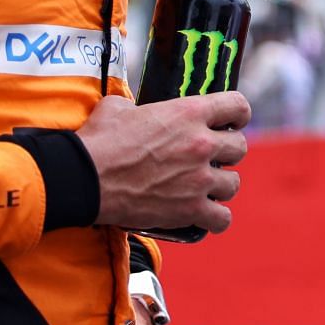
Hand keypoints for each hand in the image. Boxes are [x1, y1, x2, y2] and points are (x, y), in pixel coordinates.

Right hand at [79, 93, 249, 231]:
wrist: (85, 178)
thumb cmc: (99, 141)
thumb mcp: (120, 108)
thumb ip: (138, 106)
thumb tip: (133, 110)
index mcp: (189, 112)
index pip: (238, 106)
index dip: (237, 114)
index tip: (230, 122)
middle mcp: (201, 144)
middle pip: (240, 147)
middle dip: (227, 152)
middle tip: (209, 158)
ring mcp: (199, 179)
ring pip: (233, 184)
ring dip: (221, 185)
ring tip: (204, 187)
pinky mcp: (190, 210)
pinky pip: (222, 218)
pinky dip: (216, 218)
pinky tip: (206, 215)